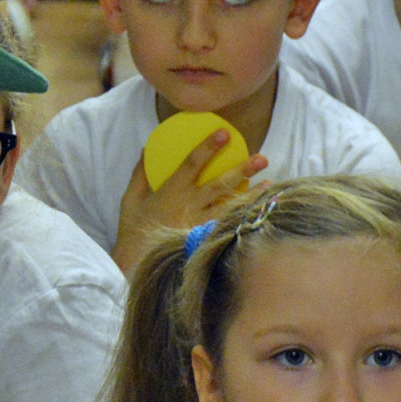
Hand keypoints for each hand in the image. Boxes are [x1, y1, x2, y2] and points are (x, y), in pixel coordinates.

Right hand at [113, 129, 268, 275]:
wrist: (134, 268)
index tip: (224, 133)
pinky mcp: (205, 241)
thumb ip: (140, 174)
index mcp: (171, 192)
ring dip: (251, 196)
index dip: (208, 147)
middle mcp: (188, 207)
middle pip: (219, 185)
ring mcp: (199, 225)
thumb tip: (147, 148)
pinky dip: (244, 218)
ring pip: (230, 207)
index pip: (192, 164)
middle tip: (262, 158)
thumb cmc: (132, 232)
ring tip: (270, 184)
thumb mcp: (130, 200)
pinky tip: (259, 211)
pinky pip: (228, 226)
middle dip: (242, 170)